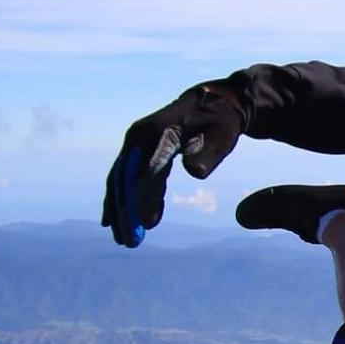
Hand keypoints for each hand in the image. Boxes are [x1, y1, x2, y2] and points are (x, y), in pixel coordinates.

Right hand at [101, 80, 246, 246]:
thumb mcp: (222, 135)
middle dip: (124, 212)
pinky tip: (135, 220)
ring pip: (122, 180)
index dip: (141, 199)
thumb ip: (209, 153)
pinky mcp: (141, 149)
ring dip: (122, 209)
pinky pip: (129, 177)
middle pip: (125, 179)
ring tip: (125, 239)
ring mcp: (137, 143)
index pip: (145, 171)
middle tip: (128, 242)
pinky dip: (130, 198)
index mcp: (158, 133)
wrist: (214, 102)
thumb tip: (195, 173)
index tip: (141, 225)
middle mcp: (140, 137)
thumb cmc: (220, 121)